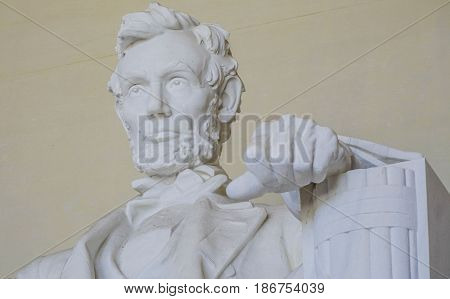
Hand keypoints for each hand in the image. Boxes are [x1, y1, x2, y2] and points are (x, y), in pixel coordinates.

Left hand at [226, 115, 350, 200]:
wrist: (322, 160)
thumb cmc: (291, 168)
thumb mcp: (268, 177)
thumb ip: (249, 185)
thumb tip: (231, 193)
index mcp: (264, 132)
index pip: (254, 157)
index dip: (266, 173)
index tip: (274, 175)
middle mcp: (284, 123)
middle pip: (278, 161)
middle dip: (287, 177)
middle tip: (293, 177)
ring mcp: (306, 127)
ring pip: (300, 164)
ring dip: (303, 177)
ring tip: (305, 173)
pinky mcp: (326, 136)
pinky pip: (318, 164)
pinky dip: (317, 174)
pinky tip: (317, 170)